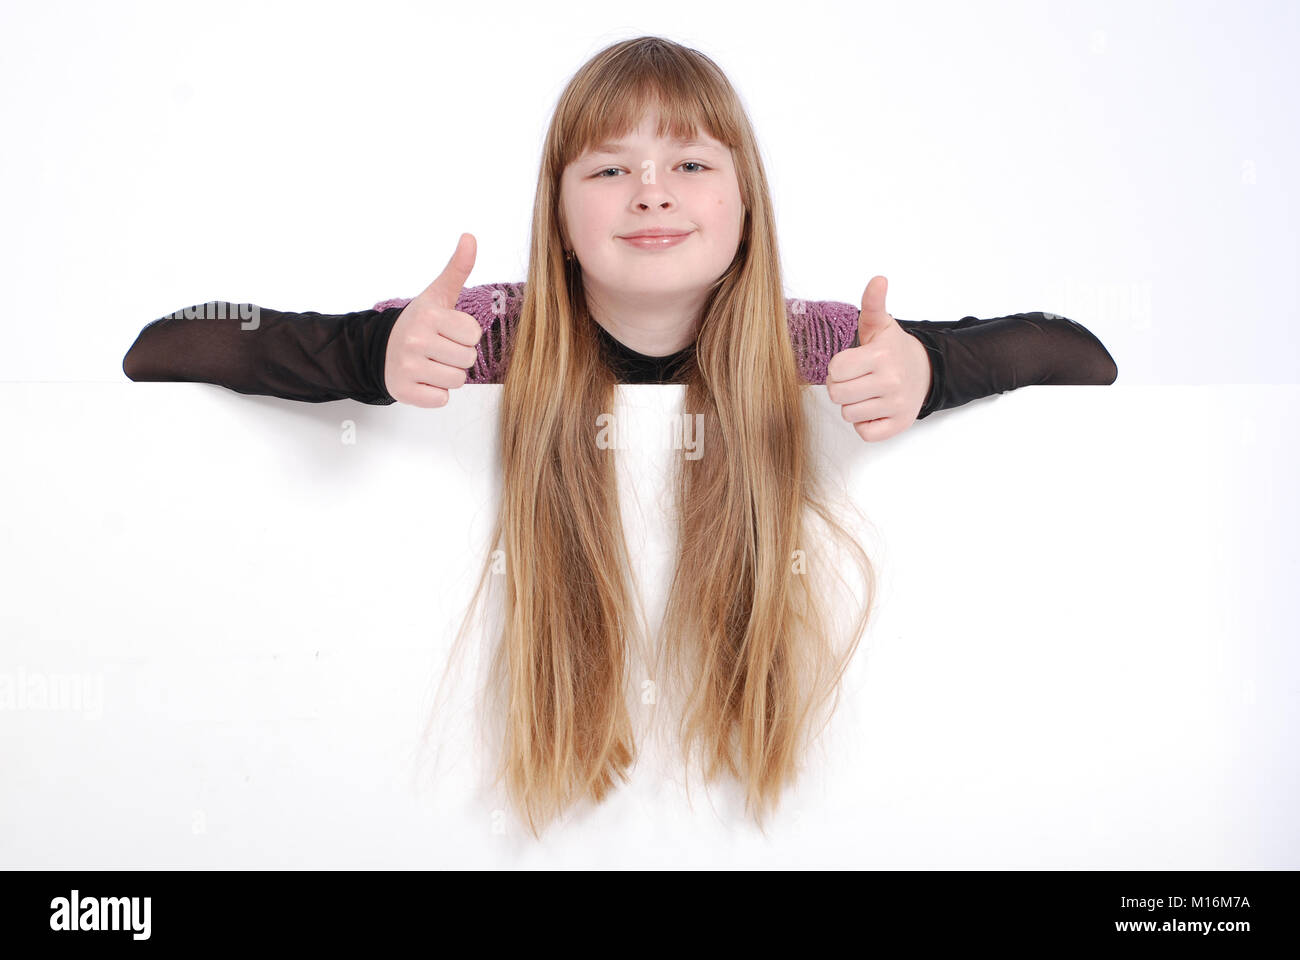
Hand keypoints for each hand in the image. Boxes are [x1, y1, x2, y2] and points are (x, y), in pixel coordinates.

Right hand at [383, 233, 484, 407]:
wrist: (381, 348)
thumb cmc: (419, 323)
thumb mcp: (438, 294)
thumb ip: (457, 268)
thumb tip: (470, 237)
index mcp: (429, 315)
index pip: (473, 334)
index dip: (464, 335)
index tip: (447, 331)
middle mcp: (415, 340)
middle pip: (467, 360)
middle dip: (458, 356)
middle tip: (439, 349)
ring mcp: (407, 367)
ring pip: (456, 381)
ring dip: (448, 375)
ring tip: (431, 363)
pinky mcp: (403, 391)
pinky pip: (441, 399)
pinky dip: (435, 393)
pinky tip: (423, 379)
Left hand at [825, 276, 931, 441]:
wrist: (925, 371)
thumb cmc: (893, 349)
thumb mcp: (880, 325)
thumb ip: (873, 303)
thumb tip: (878, 279)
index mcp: (880, 356)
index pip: (835, 370)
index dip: (836, 368)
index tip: (849, 364)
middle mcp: (890, 381)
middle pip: (837, 394)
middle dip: (840, 387)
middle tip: (854, 379)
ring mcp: (896, 405)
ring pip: (848, 414)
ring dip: (852, 405)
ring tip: (866, 392)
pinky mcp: (899, 425)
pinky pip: (864, 433)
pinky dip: (865, 423)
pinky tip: (874, 408)